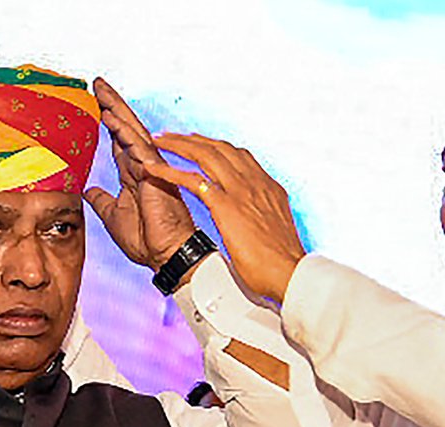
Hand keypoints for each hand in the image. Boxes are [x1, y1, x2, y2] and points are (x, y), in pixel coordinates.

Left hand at [83, 78, 195, 271]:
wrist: (164, 254)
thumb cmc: (146, 239)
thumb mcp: (112, 215)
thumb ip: (101, 200)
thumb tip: (88, 190)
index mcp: (133, 174)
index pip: (118, 140)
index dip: (108, 120)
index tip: (96, 101)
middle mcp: (142, 166)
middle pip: (125, 128)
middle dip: (111, 104)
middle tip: (97, 83)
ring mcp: (150, 168)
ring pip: (131, 131)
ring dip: (116, 110)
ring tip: (100, 91)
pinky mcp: (154, 174)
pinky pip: (137, 148)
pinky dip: (123, 131)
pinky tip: (111, 116)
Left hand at [141, 134, 305, 302]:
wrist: (290, 273)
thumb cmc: (284, 263)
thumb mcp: (276, 229)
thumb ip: (265, 216)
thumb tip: (260, 219)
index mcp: (268, 187)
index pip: (239, 156)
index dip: (215, 147)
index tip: (198, 144)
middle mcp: (255, 182)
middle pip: (219, 148)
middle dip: (193, 139)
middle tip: (171, 135)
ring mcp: (240, 190)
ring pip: (204, 155)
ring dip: (178, 145)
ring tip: (158, 141)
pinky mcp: (226, 205)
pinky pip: (192, 179)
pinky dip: (170, 171)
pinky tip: (154, 168)